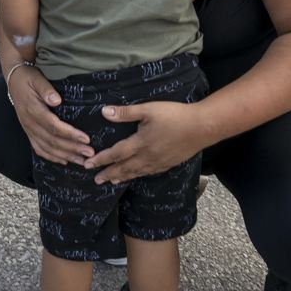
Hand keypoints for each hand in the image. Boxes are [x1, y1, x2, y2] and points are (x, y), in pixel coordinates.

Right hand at [8, 65, 92, 164]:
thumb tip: (57, 100)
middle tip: (90, 153)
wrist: (13, 80)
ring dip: (65, 156)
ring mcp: (28, 129)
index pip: (53, 126)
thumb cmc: (28, 78)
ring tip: (82, 161)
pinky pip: (39, 148)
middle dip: (72, 148)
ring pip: (47, 148)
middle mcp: (30, 123)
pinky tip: (64, 161)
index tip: (86, 138)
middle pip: (52, 140)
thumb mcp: (36, 79)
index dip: (69, 134)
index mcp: (33, 110)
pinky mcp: (28, 132)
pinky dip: (51, 157)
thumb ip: (46, 89)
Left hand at [84, 100, 210, 183]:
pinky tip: (137, 174)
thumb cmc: (175, 115)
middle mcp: (148, 156)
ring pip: (137, 172)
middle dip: (108, 174)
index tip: (88, 165)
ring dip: (122, 177)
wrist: (202, 127)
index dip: (101, 159)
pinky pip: (149, 172)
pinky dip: (138, 175)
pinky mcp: (169, 163)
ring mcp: (159, 162)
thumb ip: (126, 113)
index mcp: (141, 143)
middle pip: (124, 168)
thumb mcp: (149, 109)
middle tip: (96, 180)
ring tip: (112, 181)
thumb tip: (104, 112)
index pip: (116, 154)